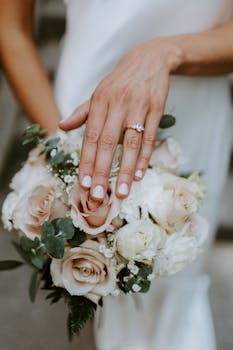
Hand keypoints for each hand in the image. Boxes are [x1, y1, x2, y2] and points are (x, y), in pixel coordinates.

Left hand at [59, 38, 182, 199]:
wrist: (149, 59)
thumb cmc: (119, 82)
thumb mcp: (98, 93)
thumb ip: (81, 112)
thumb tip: (61, 126)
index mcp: (99, 101)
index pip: (90, 137)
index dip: (86, 161)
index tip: (84, 183)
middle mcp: (117, 104)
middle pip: (108, 143)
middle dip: (102, 171)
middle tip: (99, 195)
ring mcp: (138, 106)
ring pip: (131, 143)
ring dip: (126, 170)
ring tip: (122, 192)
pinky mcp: (156, 108)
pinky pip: (150, 136)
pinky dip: (145, 157)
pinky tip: (140, 174)